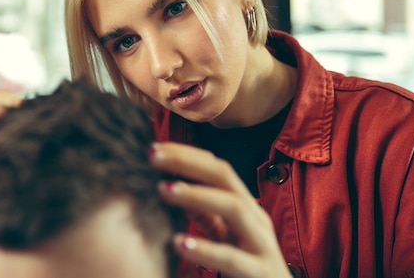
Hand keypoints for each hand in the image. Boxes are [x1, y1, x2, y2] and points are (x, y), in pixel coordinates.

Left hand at [150, 142, 290, 277]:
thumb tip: (172, 186)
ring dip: (195, 195)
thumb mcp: (225, 236)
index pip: (216, 168)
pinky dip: (205, 249)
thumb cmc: (247, 269)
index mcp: (246, 207)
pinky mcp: (261, 273)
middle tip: (151, 156)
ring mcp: (262, 244)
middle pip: (224, 176)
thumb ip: (205, 213)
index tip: (154, 148)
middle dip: (187, 162)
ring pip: (233, 208)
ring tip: (162, 189)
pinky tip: (178, 243)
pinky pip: (232, 258)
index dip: (185, 154)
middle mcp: (256, 218)